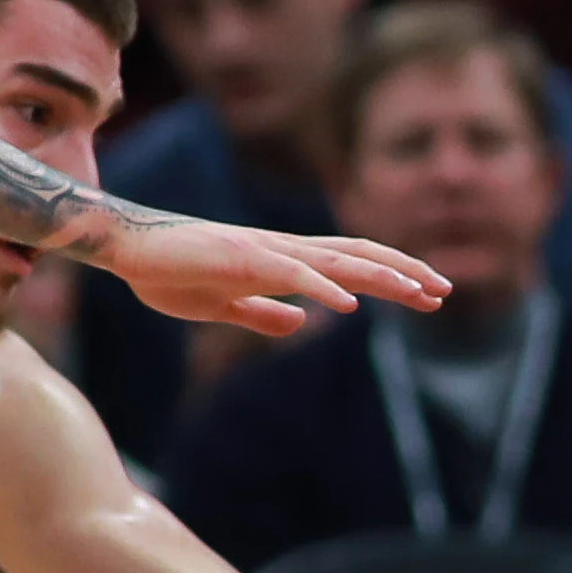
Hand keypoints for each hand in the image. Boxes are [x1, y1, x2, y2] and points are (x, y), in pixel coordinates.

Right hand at [78, 208, 451, 336]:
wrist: (126, 249)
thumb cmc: (169, 272)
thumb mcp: (224, 306)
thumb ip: (263, 312)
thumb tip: (302, 323)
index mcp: (282, 261)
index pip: (351, 266)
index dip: (393, 278)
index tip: (430, 296)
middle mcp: (281, 249)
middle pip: (358, 256)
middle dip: (404, 273)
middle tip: (445, 291)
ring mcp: (262, 250)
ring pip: (334, 260)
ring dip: (379, 275)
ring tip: (417, 291)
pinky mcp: (238, 258)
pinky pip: (289, 272)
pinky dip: (323, 286)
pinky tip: (351, 303)